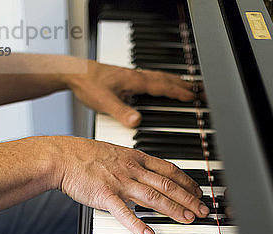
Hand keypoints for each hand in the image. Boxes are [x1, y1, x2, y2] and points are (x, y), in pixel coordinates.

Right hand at [51, 136, 208, 233]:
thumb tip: (148, 174)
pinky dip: (138, 224)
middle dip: (189, 199)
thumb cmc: (84, 156)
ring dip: (173, 210)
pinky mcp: (106, 195)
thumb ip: (133, 164)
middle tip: (203, 211)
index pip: (169, 170)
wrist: (61, 156)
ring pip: (154, 197)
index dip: (187, 182)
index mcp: (136, 158)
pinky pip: (124, 212)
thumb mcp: (115, 153)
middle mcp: (132, 169)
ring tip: (188, 220)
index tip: (198, 192)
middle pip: (168, 185)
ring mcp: (120, 182)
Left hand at [63, 60, 197, 127]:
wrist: (75, 73)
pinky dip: (162, 82)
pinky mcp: (126, 79)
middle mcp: (136, 77)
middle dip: (183, 85)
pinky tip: (160, 87)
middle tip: (198, 91)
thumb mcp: (105, 102)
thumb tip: (137, 121)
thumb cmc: (88, 84)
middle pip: (166, 80)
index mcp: (135, 81)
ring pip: (159, 78)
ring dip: (174, 82)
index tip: (193, 97)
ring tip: (186, 87)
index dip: (179, 92)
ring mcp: (132, 77)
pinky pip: (151, 79)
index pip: (163, 87)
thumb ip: (122, 112)